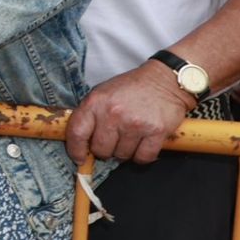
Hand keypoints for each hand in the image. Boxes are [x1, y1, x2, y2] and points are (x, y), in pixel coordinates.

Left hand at [65, 60, 194, 163]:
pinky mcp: (156, 131)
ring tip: (129, 138)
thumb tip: (81, 142)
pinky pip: (143, 157)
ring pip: (122, 155)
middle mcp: (113, 113)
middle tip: (112, 142)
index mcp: (95, 102)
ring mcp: (135, 123)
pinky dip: (141, 156)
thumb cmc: (130, 88)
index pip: (77, 133)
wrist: (163, 81)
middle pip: (101, 149)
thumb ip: (90, 115)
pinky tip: (142, 145)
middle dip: (104, 150)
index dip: (75, 150)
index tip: (79, 158)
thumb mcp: (102, 94)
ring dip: (124, 152)